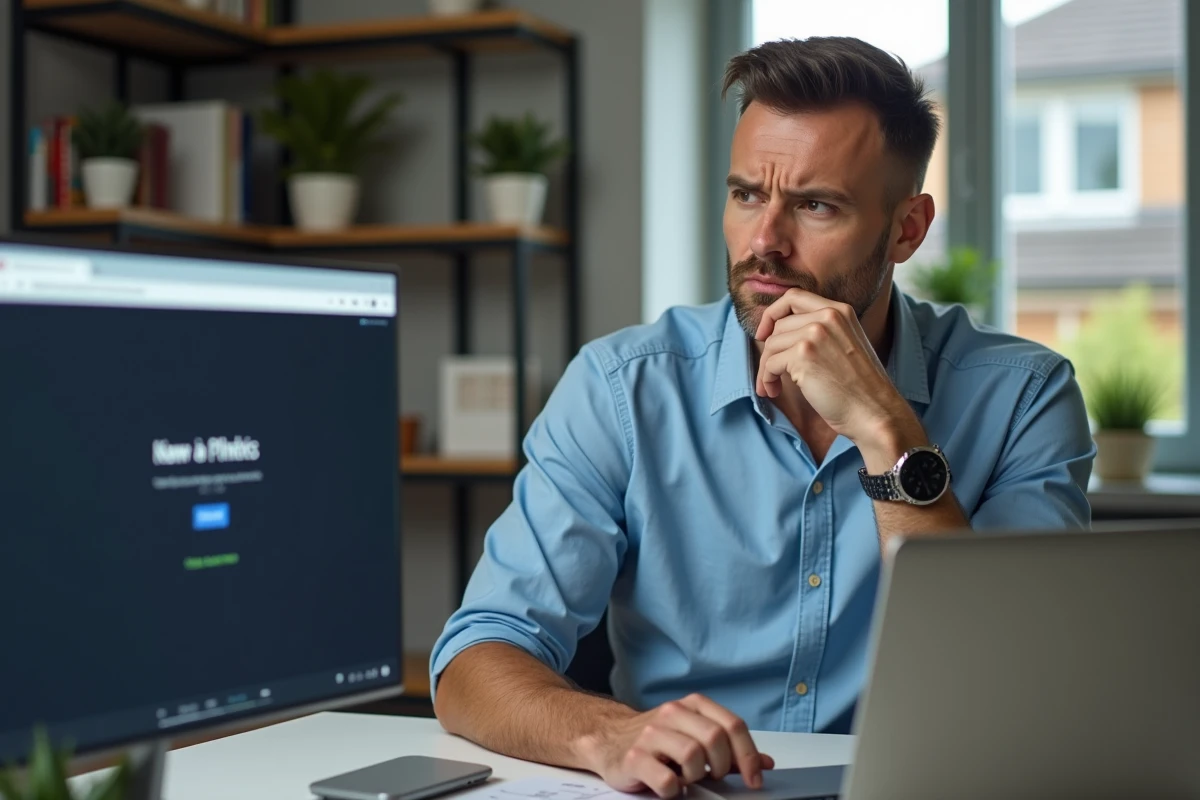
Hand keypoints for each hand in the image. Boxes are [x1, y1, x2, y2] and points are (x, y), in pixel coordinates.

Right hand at [579, 694, 774, 797]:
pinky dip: (674, 790)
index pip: (733, 725)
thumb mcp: (694, 736)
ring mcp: (651, 734)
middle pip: (715, 739)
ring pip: (693, 757)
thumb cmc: (656, 740)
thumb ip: (729, 749)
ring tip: (687, 778)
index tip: (755, 778)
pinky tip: (669, 785)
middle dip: (723, 766)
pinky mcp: (634, 758)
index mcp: (692, 705)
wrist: (609, 739)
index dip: (749, 755)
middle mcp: (672, 714)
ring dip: (696, 776)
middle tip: (715, 777)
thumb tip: (765, 763)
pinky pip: (667, 780)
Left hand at [754, 289, 910, 445]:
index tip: (765, 334)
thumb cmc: (858, 387)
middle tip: (768, 372)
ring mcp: (815, 334)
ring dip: (765, 368)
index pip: (793, 297)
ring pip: (771, 344)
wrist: (874, 411)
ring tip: (771, 386)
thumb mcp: (844, 344)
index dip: (773, 314)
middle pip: (778, 325)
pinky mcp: (803, 355)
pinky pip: (770, 363)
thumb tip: (776, 332)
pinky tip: (774, 391)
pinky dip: (766, 379)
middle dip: (768, 351)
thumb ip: (819, 331)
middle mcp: (827, 316)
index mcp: (839, 310)